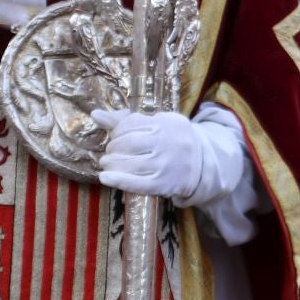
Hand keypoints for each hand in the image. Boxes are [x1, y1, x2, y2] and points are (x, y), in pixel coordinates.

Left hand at [93, 107, 245, 207]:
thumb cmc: (173, 139)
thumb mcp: (156, 122)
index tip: (115, 136)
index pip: (130, 124)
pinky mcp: (164, 185)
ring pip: (130, 164)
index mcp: (164, 124)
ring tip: (107, 163)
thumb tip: (94, 115)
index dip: (117, 130)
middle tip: (110, 151)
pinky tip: (105, 178)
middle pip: (128, 144)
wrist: (204, 163)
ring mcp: (165, 166)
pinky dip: (118, 181)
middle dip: (113, 147)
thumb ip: (125, 119)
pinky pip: (137, 184)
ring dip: (111, 163)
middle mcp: (166, 144)